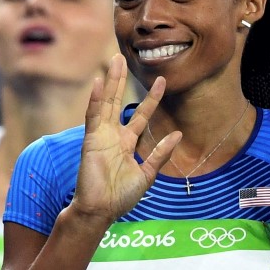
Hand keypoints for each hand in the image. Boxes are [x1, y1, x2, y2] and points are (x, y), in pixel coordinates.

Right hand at [70, 54, 181, 223]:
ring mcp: (100, 136)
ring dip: (109, 82)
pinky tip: (99, 83)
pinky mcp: (90, 140)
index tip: (162, 81)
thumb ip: (160, 153)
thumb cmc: (121, 197)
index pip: (140, 115)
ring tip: (114, 61)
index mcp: (126, 143)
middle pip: (118, 101)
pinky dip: (95, 100)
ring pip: (105, 103)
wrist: (101, 211)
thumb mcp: (147, 173)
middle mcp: (112, 136)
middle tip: (124, 57)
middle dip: (121, 80)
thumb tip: (178, 135)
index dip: (151, 99)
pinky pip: (93, 116)